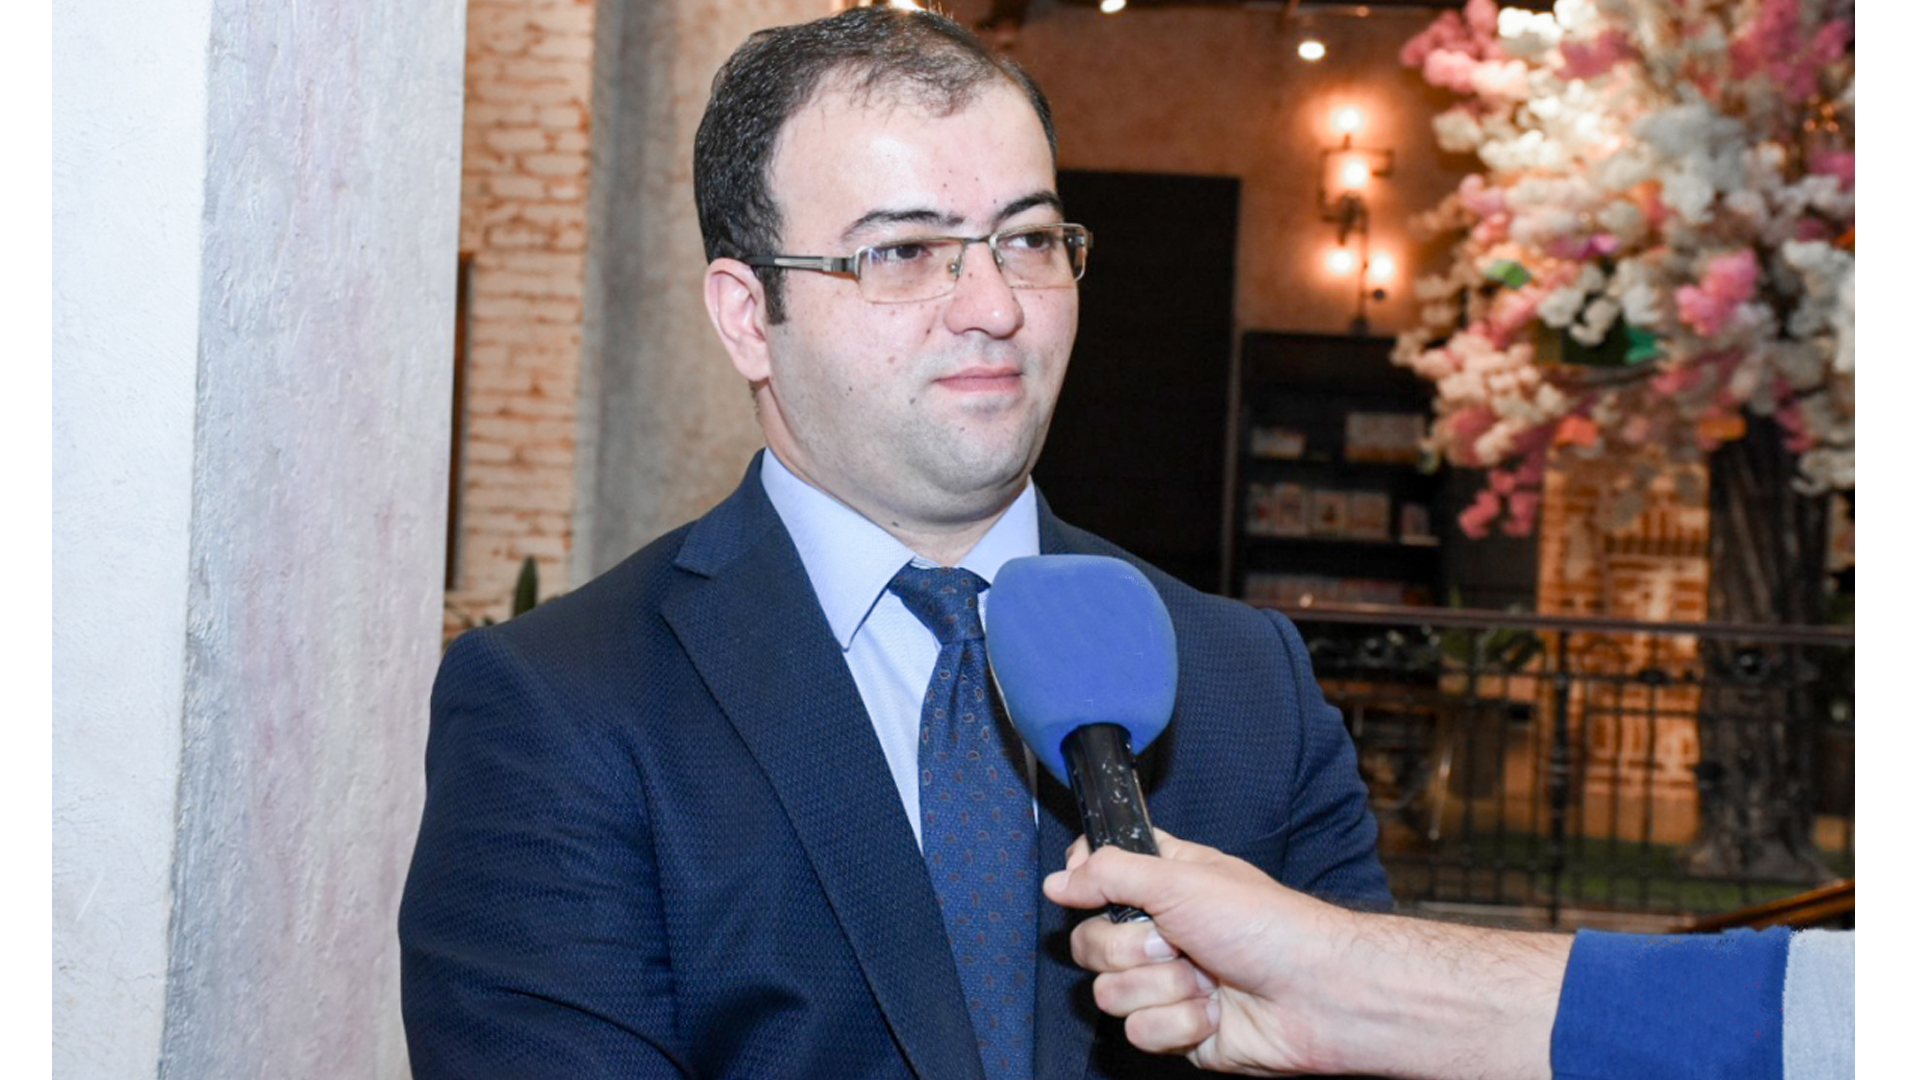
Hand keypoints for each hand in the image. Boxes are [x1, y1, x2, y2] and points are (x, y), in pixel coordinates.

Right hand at [1043, 830, 1567, 1079]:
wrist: (1316, 994)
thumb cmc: (1266, 925)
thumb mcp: (1181, 877)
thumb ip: (1109, 872)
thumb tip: (1057, 879)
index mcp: (1161, 883)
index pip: (1095, 874)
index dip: (1086, 882)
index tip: (1093, 886)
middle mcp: (1159, 932)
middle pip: (1089, 942)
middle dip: (1130, 948)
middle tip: (1175, 942)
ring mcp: (1166, 984)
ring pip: (1108, 994)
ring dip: (1161, 989)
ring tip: (1204, 979)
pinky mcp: (1177, 1030)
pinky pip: (1139, 1032)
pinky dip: (1178, 1023)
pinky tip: (1214, 1012)